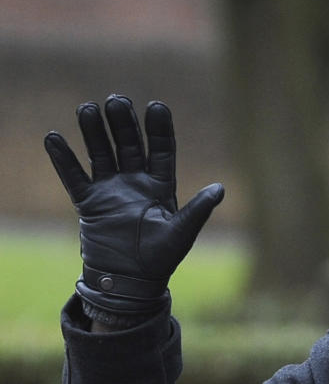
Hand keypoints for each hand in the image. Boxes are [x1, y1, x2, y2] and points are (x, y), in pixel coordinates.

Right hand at [44, 94, 223, 325]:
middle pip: (129, 145)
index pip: (162, 151)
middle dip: (123, 124)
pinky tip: (54, 138)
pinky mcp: (89, 203)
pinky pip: (74, 177)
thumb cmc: (160, 259)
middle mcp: (135, 183)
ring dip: (94, 133)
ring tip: (88, 109)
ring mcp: (110, 191)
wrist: (129, 283)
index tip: (156, 106)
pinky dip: (64, 160)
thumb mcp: (182, 233)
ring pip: (101, 154)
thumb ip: (198, 210)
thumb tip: (220, 188)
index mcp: (161, 187)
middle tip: (117, 100)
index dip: (159, 129)